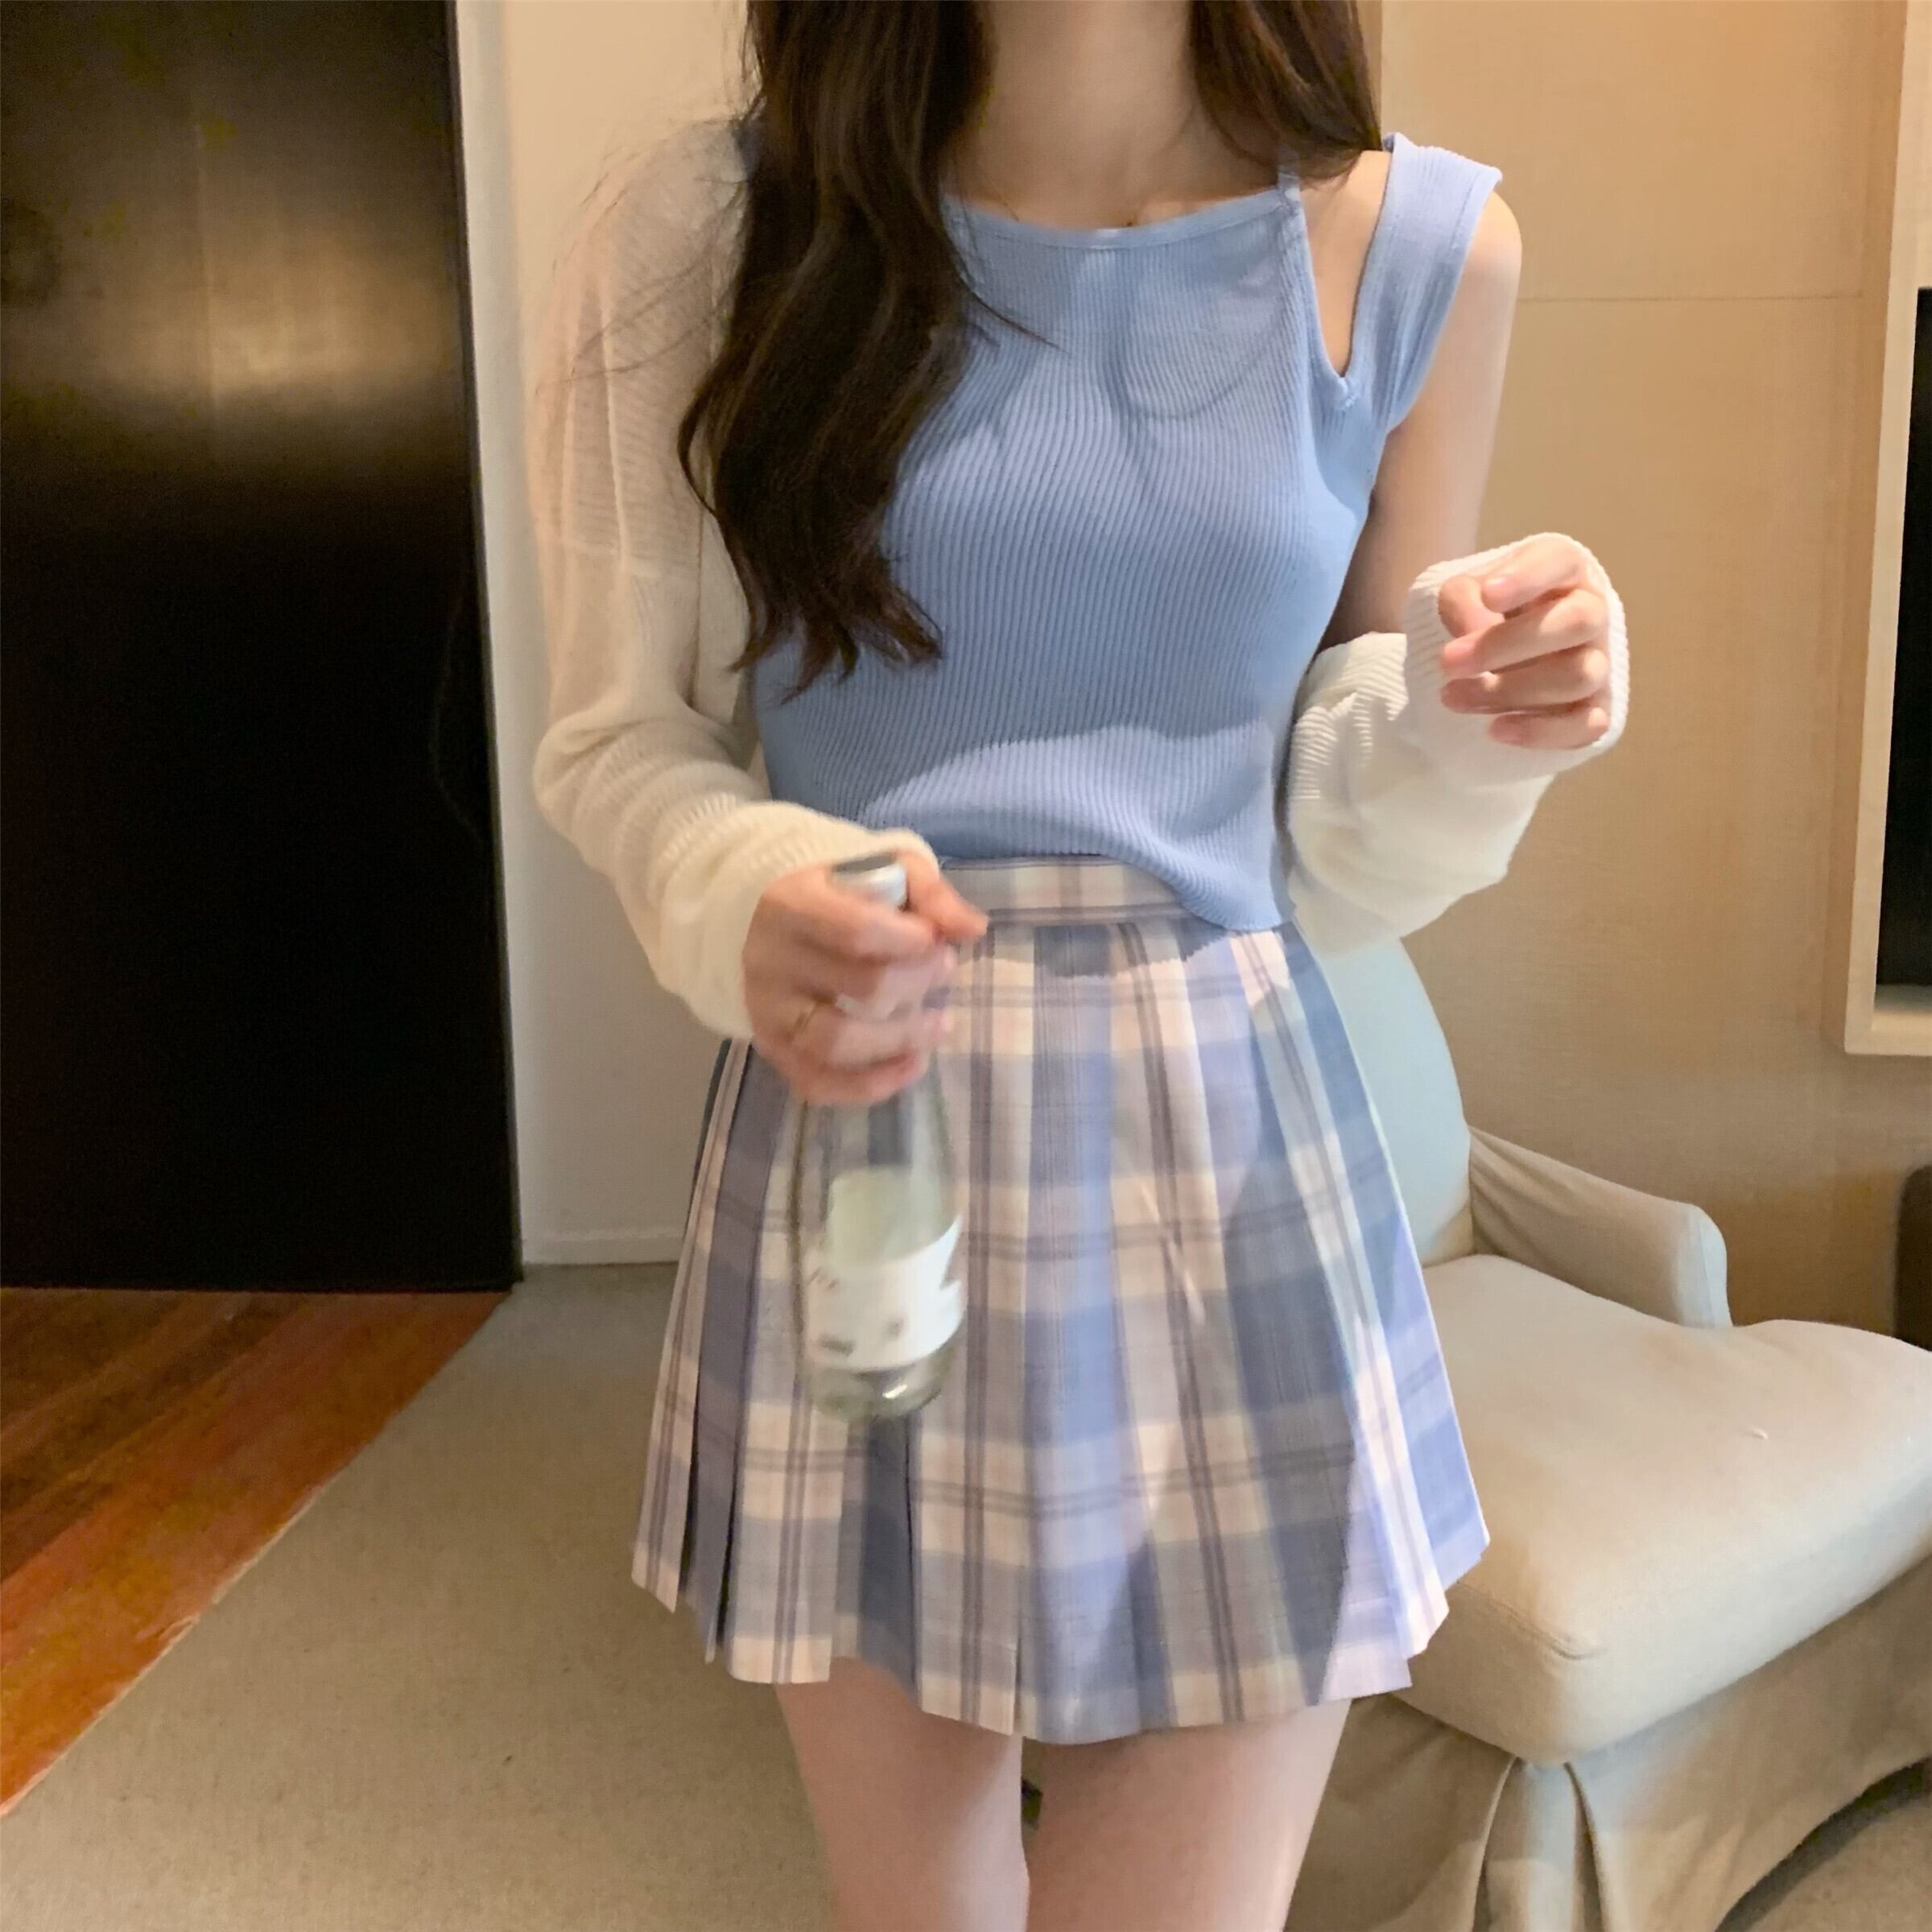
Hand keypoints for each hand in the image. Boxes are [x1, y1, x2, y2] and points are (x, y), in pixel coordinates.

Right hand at [744, 850, 987, 1105]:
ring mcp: (767, 1010)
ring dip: (902, 1040)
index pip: (857, 931)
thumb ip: (930, 893)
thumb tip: (973, 929)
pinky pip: (818, 1082)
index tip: (937, 939)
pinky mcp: (772, 1048)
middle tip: (945, 969)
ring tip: (941, 1025)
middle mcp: (770, 960)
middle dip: (919, 982)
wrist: (762, 917)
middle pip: (862, 988)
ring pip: (837, 1043)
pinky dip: (871, 1084)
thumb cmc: (836, 890)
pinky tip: (912, 1064)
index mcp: (790, 904)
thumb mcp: (884, 870)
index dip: (912, 941)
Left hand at [1435, 535, 1614, 751]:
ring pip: (1577, 676)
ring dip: (1509, 691)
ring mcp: (1600, 662)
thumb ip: (1462, 600)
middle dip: (1506, 645)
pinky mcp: (1597, 710)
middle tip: (1447, 662)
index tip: (1487, 594)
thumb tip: (1473, 631)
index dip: (1529, 577)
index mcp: (1565, 571)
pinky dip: (1542, 731)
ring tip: (1452, 697)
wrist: (1496, 660)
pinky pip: (1587, 725)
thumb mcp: (1462, 594)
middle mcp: (1592, 612)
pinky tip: (1496, 731)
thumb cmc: (1482, 613)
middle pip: (1576, 622)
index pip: (1560, 561)